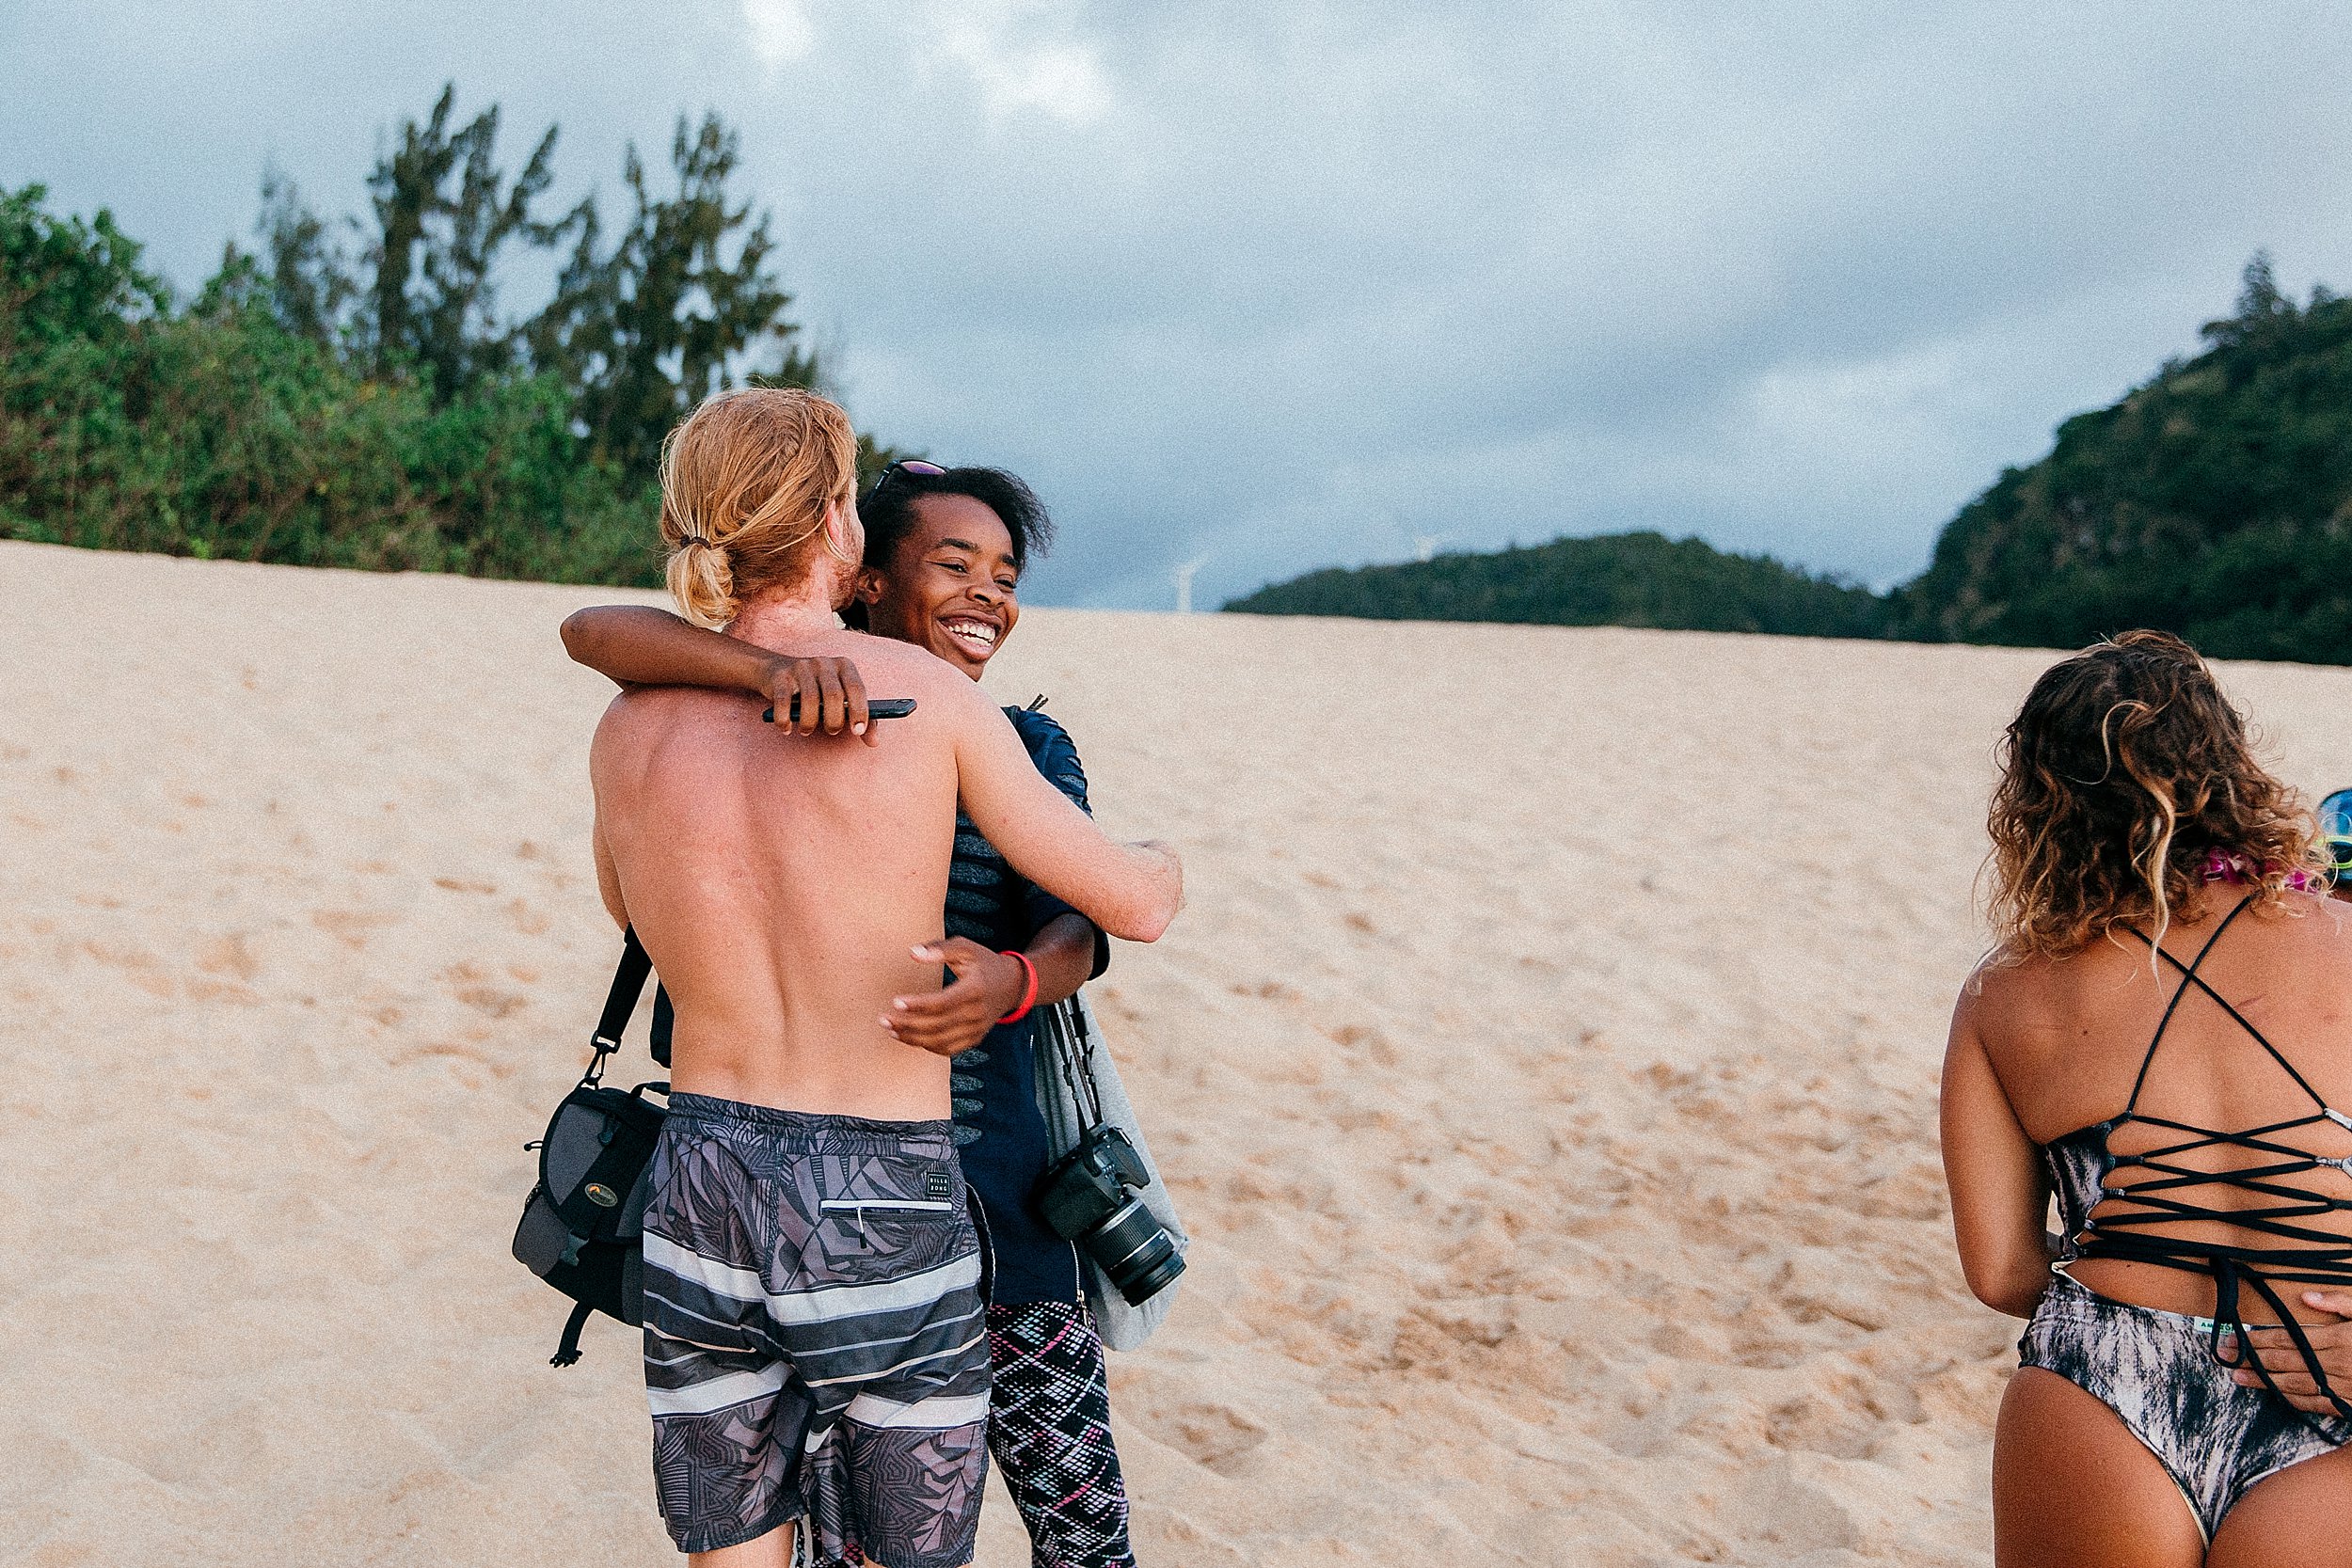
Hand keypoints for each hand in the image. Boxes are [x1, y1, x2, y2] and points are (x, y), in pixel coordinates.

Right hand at [763, 655, 873, 743]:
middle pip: (833, 695)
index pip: (857, 688)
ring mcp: (801, 667)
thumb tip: (874, 742)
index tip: (857, 731)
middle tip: (831, 731)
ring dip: (809, 722)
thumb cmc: (817, 691)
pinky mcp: (780, 676)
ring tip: (806, 730)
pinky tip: (786, 729)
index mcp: (844, 666)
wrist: (775, 672)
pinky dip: (785, 719)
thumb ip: (859, 718)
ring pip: (809, 699)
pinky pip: (783, 701)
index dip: (860, 711)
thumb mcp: (839, 700)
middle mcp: (824, 663)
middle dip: (834, 720)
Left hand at [881, 938, 1027, 1057]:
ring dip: (913, 1039)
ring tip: (891, 1030)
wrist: (1013, 984)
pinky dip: (927, 1046)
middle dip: (907, 1025)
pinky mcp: (975, 1038)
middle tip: (884, 1019)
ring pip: (940, 1042)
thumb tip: (912, 953)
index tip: (895, 1001)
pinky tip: (909, 1037)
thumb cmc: (984, 962)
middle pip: (937, 1026)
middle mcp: (977, 1013)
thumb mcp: (966, 947)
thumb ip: (940, 949)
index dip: (918, 1004)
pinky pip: (948, 1049)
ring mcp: (977, 1029)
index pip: (942, 1003)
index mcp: (975, 989)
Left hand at [2220, 1291, 2351, 1415]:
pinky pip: (2321, 1405)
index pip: (2290, 1338)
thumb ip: (2341, 1303)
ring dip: (2266, 1382)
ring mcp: (2347, 1387)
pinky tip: (2277, 1396)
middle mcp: (2340, 1365)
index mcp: (2342, 1339)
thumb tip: (2308, 1297)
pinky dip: (2296, 1401)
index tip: (2234, 1337)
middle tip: (2223, 1357)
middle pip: (2287, 1362)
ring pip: (2298, 1385)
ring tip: (2239, 1378)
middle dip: (2252, 1359)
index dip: (2259, 1339)